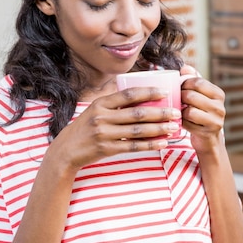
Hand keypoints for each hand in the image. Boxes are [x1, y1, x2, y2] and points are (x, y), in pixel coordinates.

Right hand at [51, 87, 180, 170]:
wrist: (66, 150)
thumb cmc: (85, 129)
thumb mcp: (95, 111)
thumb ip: (114, 104)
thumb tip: (141, 97)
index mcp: (100, 104)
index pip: (128, 94)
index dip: (148, 92)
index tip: (165, 93)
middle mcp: (102, 117)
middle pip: (137, 113)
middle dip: (160, 113)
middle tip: (176, 112)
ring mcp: (104, 134)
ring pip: (138, 130)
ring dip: (158, 129)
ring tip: (173, 128)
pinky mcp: (107, 149)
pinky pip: (133, 146)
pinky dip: (149, 145)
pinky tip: (162, 143)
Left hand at [180, 64, 225, 154]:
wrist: (209, 139)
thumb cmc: (201, 113)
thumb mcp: (200, 95)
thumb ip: (193, 80)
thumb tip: (185, 67)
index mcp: (218, 94)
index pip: (198, 82)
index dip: (184, 84)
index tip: (180, 88)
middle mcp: (220, 107)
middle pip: (191, 96)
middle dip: (180, 97)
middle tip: (177, 100)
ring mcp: (216, 121)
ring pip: (189, 111)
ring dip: (181, 111)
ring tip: (180, 110)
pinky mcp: (208, 133)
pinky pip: (188, 124)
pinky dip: (182, 122)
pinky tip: (183, 122)